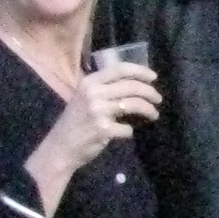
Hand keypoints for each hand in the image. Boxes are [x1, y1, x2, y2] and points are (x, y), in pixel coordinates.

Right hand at [36, 64, 160, 174]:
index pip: (120, 69)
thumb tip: (135, 83)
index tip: (154, 77)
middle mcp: (93, 93)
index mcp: (89, 82)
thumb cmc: (75, 122)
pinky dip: (130, 131)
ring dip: (149, 110)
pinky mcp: (103, 129)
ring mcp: (98, 111)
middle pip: (131, 87)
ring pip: (134, 105)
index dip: (140, 71)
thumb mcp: (84, 98)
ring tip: (153, 114)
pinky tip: (127, 132)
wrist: (60, 147)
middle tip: (158, 99)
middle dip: (150, 92)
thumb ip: (104, 88)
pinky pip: (128, 128)